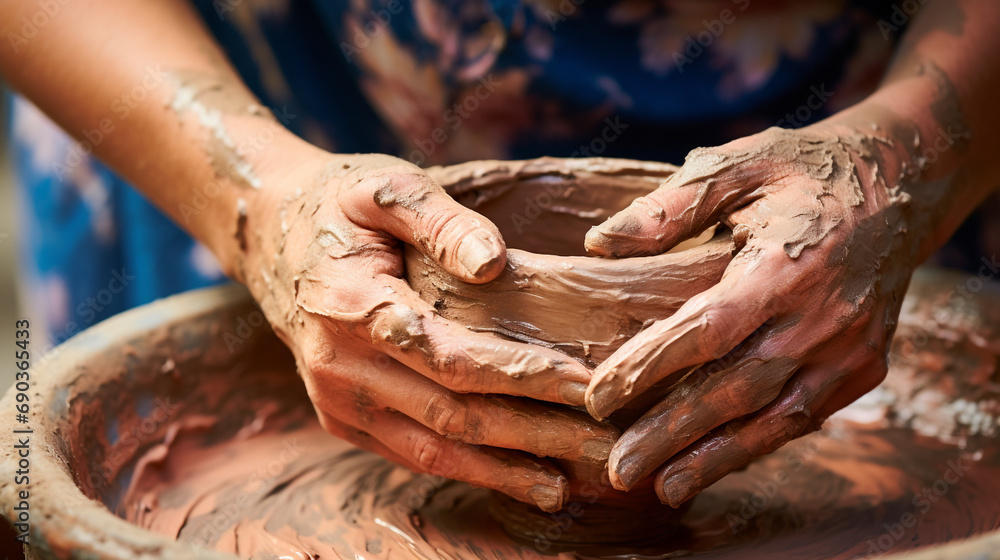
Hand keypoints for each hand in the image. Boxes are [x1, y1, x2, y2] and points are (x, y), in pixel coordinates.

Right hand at [240, 150, 616, 511]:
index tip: (586, 384)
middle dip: (531, 435)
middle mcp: (339, 364)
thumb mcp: (388, 188)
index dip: (522, 376)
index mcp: (353, 305)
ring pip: (430, 449)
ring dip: (501, 470)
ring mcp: (335, 399)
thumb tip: (495, 263)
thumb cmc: (341, 205)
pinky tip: (509, 475)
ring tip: (562, 486)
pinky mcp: (339, 417)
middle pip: (450, 414)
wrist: (269, 235)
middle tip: (599, 446)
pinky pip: (406, 454)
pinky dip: (462, 468)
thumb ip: (441, 222)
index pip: (452, 356)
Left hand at [583, 124, 917, 505]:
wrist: (898, 185)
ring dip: (715, 456)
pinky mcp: (864, 366)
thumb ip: (671, 206)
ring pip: (775, 417)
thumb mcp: (738, 165)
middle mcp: (824, 317)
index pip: (708, 330)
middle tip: (618, 467)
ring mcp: (850, 348)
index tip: (597, 396)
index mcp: (788, 265)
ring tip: (662, 487)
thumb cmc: (803, 170)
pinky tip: (716, 462)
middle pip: (736, 388)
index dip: (650, 366)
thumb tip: (598, 243)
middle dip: (672, 433)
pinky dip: (758, 443)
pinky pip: (805, 416)